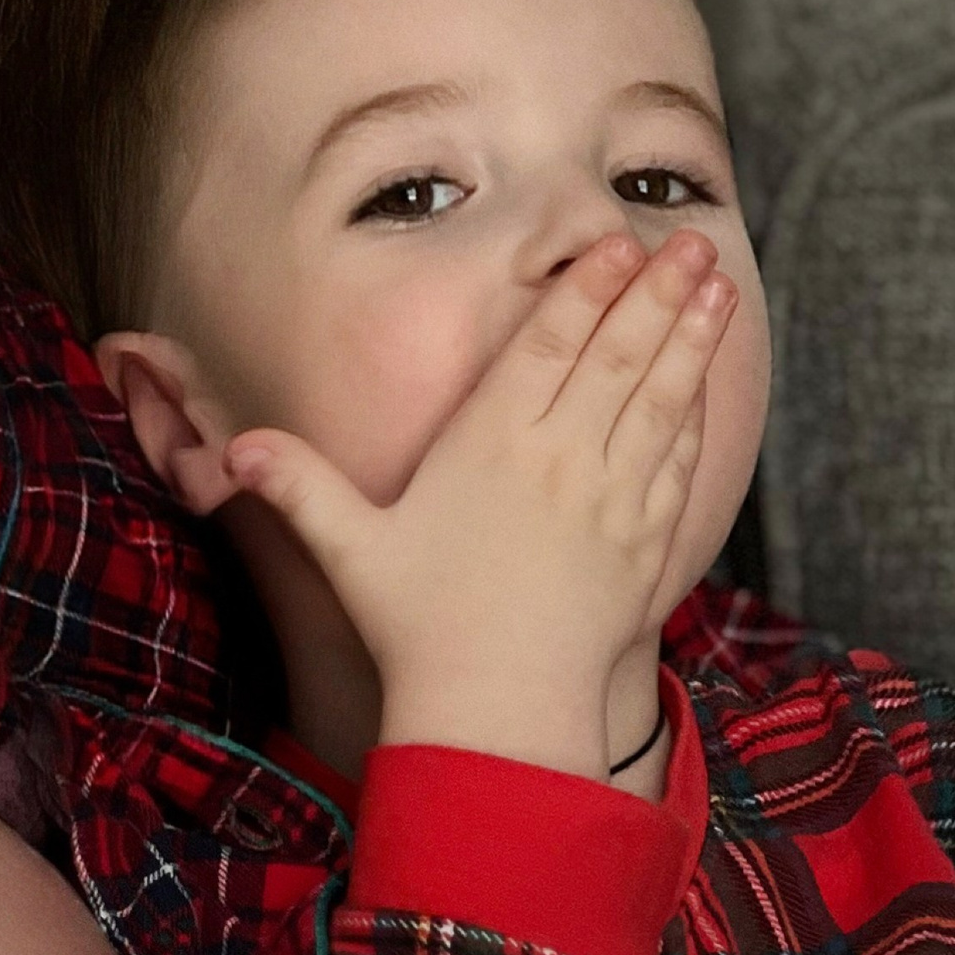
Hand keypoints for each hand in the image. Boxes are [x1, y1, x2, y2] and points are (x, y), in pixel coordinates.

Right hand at [224, 229, 733, 776]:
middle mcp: (558, 462)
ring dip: (692, 339)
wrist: (499, 711)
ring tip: (718, 286)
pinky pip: (678, 461)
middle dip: (656, 294)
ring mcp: (611, 501)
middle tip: (687, 243)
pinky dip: (696, 413)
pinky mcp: (645, 543)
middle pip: (617, 358)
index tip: (614, 245)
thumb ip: (300, 488)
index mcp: (490, 448)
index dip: (583, 291)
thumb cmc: (419, 629)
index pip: (546, 349)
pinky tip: (706, 380)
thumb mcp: (350, 551)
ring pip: (660, 401)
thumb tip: (236, 448)